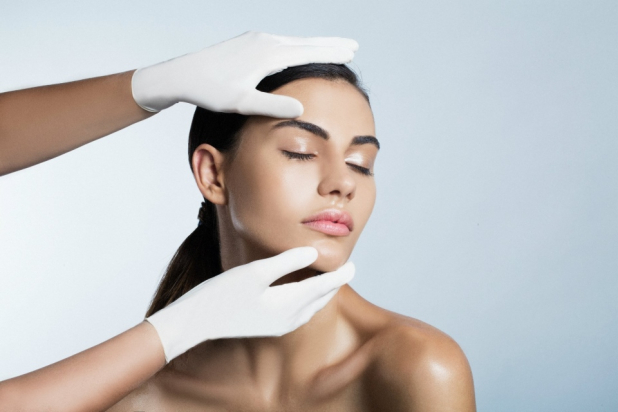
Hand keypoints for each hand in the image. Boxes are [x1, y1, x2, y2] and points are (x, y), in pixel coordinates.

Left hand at [131, 31, 358, 116]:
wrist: (182, 75)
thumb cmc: (211, 91)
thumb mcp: (243, 103)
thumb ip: (273, 105)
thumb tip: (302, 107)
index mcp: (267, 55)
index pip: (308, 52)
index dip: (331, 52)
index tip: (351, 51)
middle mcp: (264, 41)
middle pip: (305, 42)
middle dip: (329, 44)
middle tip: (352, 45)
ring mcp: (255, 39)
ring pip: (293, 41)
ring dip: (313, 44)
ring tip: (331, 47)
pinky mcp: (247, 42)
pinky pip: (280, 42)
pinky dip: (296, 46)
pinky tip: (298, 50)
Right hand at [145, 246, 354, 362]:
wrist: (197, 321)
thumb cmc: (223, 294)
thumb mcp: (256, 272)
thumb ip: (287, 261)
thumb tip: (313, 251)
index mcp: (289, 304)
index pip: (323, 287)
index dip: (339, 275)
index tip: (353, 265)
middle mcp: (289, 319)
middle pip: (320, 299)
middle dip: (333, 284)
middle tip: (345, 269)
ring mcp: (279, 325)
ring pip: (310, 308)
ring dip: (321, 293)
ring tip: (329, 279)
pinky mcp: (269, 326)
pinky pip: (299, 313)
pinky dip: (307, 301)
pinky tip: (303, 293)